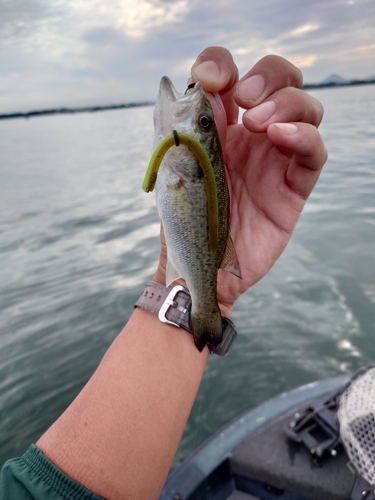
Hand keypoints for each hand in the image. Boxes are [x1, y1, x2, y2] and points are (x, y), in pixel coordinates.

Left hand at [154, 47, 326, 317]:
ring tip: (258, 124)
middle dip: (267, 75)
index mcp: (219, 126)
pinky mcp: (294, 184)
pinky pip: (314, 151)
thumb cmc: (184, 220)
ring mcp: (277, 157)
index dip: (222, 64)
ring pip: (305, 107)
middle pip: (279, 79)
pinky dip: (303, 136)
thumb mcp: (172, 170)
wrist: (202, 266)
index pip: (230, 75)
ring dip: (285, 103)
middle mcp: (252, 135)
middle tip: (246, 99)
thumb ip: (177, 129)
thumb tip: (178, 85)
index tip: (209, 80)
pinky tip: (280, 137)